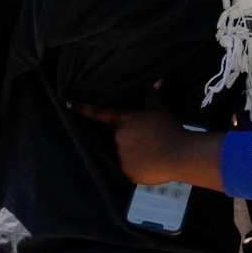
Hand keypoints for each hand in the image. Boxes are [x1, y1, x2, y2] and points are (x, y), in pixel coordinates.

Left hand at [79, 104, 227, 190]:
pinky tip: (147, 164)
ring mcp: (120, 157)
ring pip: (119, 154)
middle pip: (113, 137)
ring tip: (147, 153)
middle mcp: (117, 138)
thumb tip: (156, 80)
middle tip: (143, 141)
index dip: (83, 108)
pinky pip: (125, 169)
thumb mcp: (160, 111)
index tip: (69, 104)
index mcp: (124, 121)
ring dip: (129, 153)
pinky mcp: (125, 173)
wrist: (181, 155)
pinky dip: (134, 167)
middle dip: (124, 138)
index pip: (99, 113)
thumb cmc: (170, 131)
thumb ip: (151, 96)